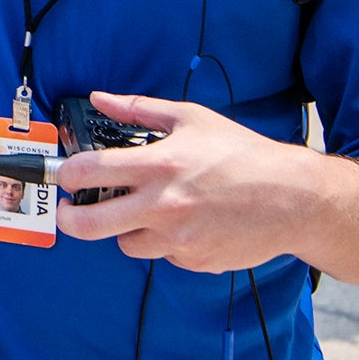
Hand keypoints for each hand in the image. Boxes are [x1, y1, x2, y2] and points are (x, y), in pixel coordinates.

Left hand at [55, 92, 315, 272]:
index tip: (63, 176)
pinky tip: (184, 223)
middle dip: (68, 219)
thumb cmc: (244, 155)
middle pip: (90, 225)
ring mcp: (178, 239)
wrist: (295, 199)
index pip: (88, 172)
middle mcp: (163, 206)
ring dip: (126, 229)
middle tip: (68, 211)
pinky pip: (164, 255)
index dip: (66, 174)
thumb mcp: (191, 119)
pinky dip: (164, 242)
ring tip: (142, 211)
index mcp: (158, 167)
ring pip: (126, 243)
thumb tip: (102, 98)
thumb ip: (139, 110)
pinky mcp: (195, 261)